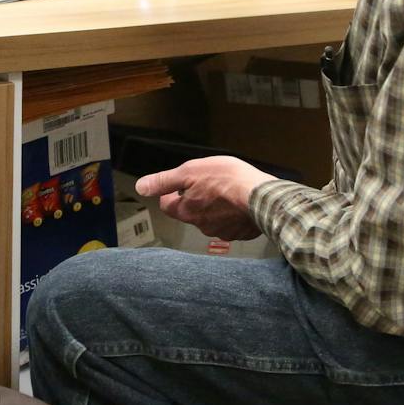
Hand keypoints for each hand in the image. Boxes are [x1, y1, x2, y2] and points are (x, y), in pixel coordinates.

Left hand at [135, 155, 270, 240]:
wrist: (262, 197)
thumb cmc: (227, 180)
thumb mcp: (190, 171)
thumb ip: (164, 181)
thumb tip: (141, 187)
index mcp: (186, 211)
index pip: (167, 206)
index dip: (169, 195)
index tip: (175, 188)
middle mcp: (201, 225)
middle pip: (189, 213)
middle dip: (194, 200)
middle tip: (205, 185)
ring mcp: (222, 232)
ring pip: (210, 219)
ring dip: (213, 208)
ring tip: (224, 192)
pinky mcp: (240, 233)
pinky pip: (230, 224)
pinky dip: (231, 215)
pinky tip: (239, 203)